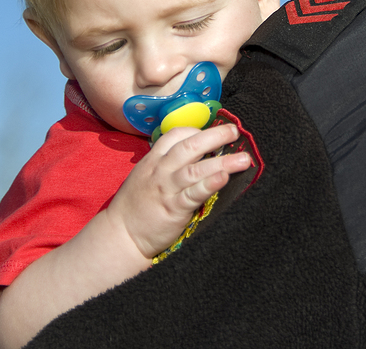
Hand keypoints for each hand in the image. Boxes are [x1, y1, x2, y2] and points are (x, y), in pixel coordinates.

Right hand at [105, 124, 249, 259]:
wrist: (121, 235)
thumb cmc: (137, 205)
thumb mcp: (146, 176)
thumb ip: (166, 164)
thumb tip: (196, 153)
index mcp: (153, 160)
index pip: (175, 135)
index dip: (196, 130)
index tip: (213, 130)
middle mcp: (161, 171)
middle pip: (190, 146)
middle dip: (215, 136)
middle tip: (234, 132)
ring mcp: (167, 189)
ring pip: (196, 169)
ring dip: (223, 161)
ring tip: (244, 159)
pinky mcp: (174, 209)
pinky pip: (194, 193)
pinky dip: (210, 184)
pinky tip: (224, 177)